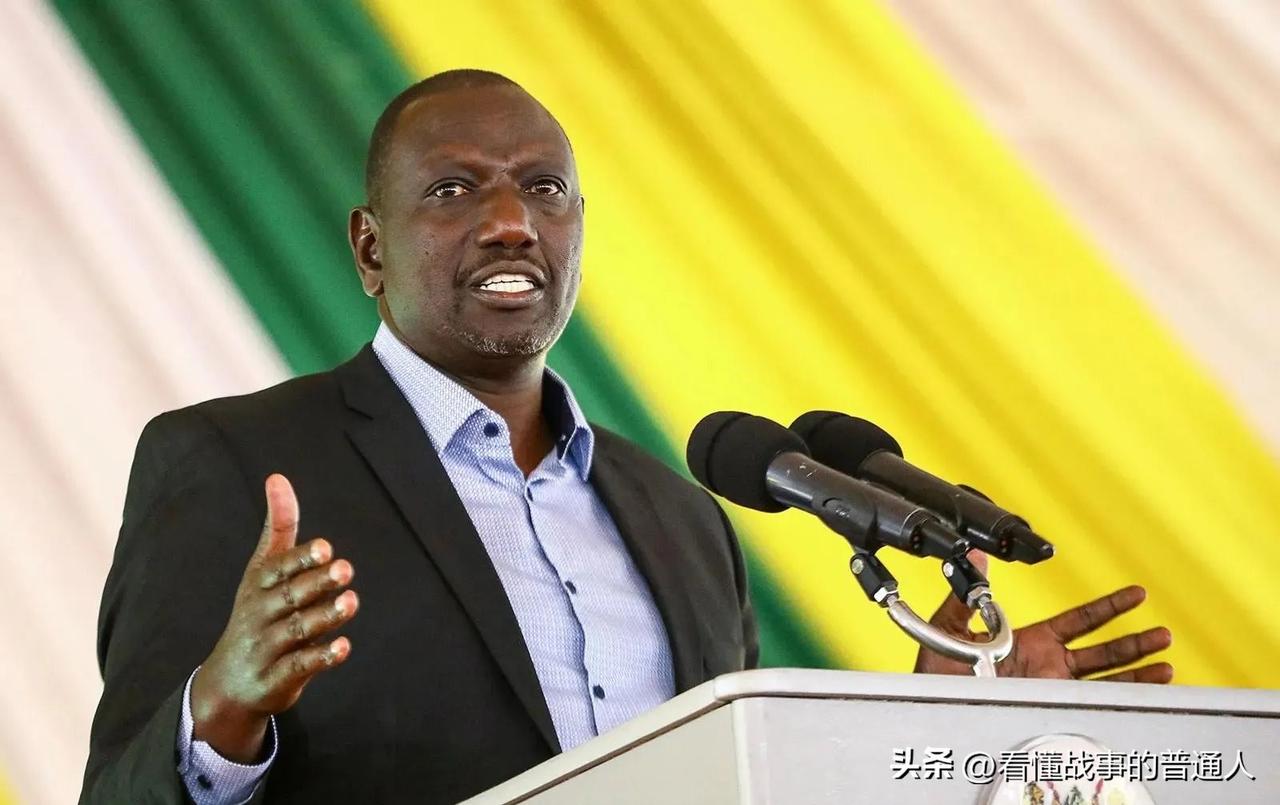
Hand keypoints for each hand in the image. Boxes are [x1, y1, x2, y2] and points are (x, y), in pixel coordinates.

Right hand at [190, 474, 358, 761]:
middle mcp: (259, 615)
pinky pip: (299, 667)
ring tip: (351, 602)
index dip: (301, 559)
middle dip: (317, 583)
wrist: (228, 682)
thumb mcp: (262, 570)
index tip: (325, 547)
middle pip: (289, 597)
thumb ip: (279, 527)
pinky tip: (343, 647)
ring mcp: (266, 648)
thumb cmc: (255, 614)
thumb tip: (278, 477)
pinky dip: (321, 658)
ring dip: (325, 617)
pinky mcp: (276, 678)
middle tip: (346, 569)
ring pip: (296, 631)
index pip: (278, 569)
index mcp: (258, 586)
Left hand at [914, 551, 1172, 682]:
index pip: (1079, 621)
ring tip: (1166, 663)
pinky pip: (1091, 701)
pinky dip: (1121, 696)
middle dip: (1134, 642)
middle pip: (1102, 651)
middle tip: (1163, 633)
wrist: (931, 704)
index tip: (1137, 595)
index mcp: (1031, 642)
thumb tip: (972, 555)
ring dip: (1136, 671)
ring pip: (1105, 678)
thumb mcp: (950, 624)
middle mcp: (1048, 665)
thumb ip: (966, 592)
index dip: (1108, 609)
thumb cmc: (938, 672)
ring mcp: (1052, 688)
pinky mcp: (1050, 707)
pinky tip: (1146, 690)